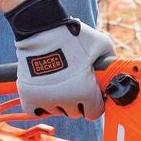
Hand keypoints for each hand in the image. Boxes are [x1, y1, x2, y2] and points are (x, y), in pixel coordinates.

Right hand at [11, 0, 116, 118]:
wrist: (42, 27)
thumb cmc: (72, 35)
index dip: (94, 102)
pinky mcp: (28, 95)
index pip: (94, 113)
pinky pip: (36, 111)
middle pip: (75, 113)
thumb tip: (113, 72)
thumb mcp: (101, 44)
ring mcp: (45, 99)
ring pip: (56, 111)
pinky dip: (40, 104)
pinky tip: (45, 90)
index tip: (91, 93)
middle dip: (77, 101)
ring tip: (59, 81)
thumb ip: (110, 62)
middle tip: (74, 84)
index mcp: (85, 91)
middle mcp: (65, 99)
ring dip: (59, 101)